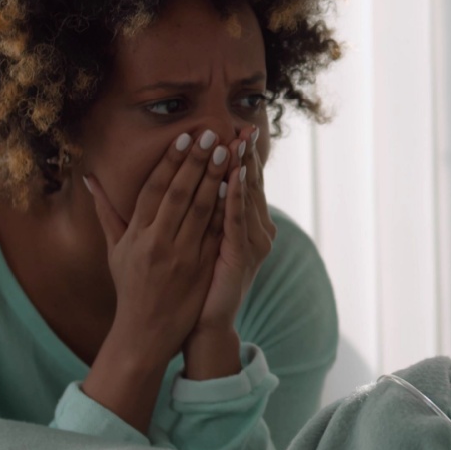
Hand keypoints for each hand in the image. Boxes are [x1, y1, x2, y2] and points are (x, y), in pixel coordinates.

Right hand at [86, 130, 233, 365]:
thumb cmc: (130, 286)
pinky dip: (225, 209)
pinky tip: (236, 187)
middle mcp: (157, 242)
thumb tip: (89, 178)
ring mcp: (181, 256)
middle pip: (179, 194)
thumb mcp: (114, 249)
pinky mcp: (201, 269)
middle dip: (196, 162)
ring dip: (215, 178)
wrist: (145, 332)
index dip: (169, 162)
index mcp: (136, 234)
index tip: (184, 138)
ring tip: (228, 151)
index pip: (154, 190)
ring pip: (200, 210)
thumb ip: (106, 211)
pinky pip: (216, 233)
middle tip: (212, 133)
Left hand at [194, 127, 275, 333]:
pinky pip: (236, 221)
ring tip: (237, 143)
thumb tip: (195, 181)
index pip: (243, 183)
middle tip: (242, 127)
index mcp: (244, 224)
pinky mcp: (242, 256)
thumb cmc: (197, 283)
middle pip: (249, 185)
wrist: (204, 323)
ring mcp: (251, 243)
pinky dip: (233, 197)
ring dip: (241, 169)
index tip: (236, 128)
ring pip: (245, 199)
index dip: (241, 156)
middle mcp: (256, 230)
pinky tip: (230, 177)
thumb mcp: (200, 240)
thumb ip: (201, 211)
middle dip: (244, 155)